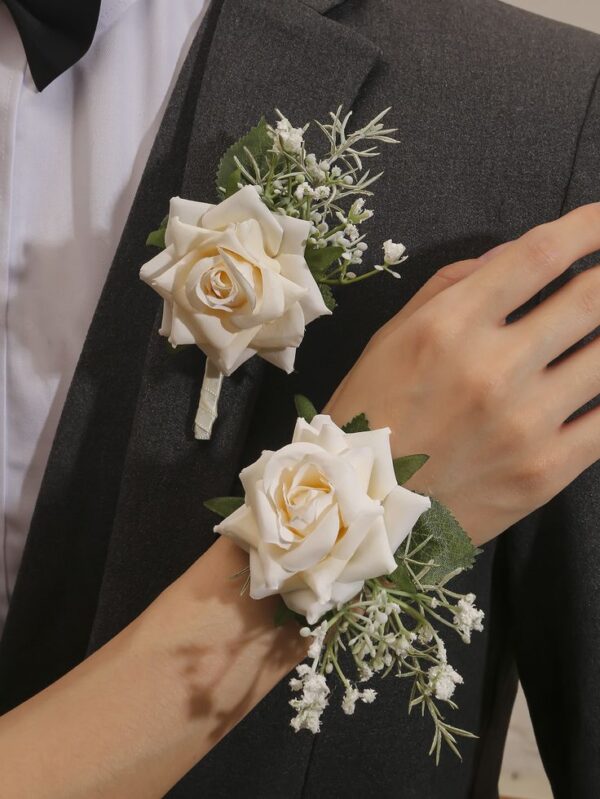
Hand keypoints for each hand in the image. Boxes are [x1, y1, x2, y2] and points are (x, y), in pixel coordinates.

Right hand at [325, 202, 599, 545]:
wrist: (364, 511)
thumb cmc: (371, 414)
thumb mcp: (392, 337)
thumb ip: (452, 285)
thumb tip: (517, 255)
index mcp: (449, 327)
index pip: (541, 256)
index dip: (589, 226)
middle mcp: (493, 368)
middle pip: (592, 297)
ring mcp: (526, 423)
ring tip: (599, 331)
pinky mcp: (547, 471)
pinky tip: (599, 381)